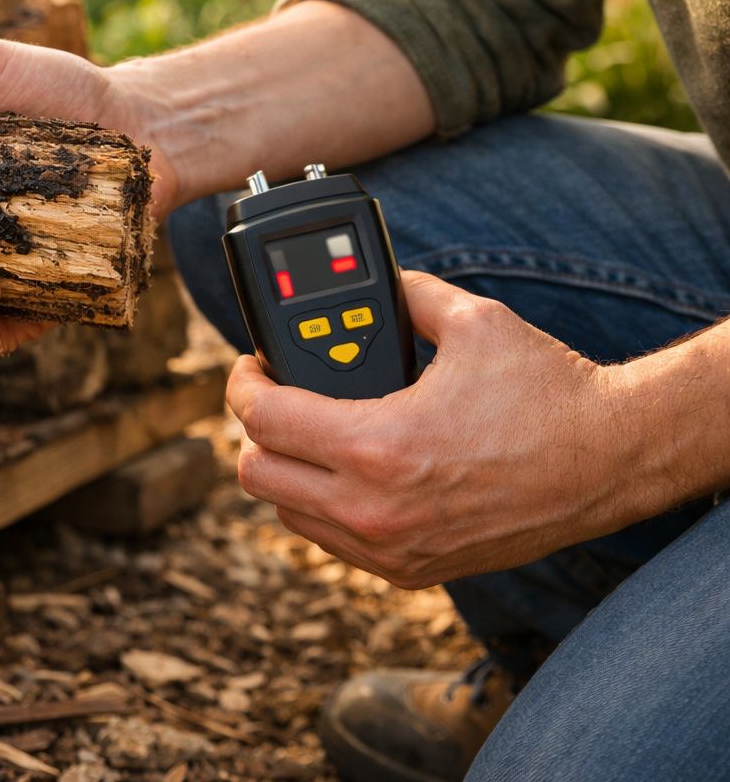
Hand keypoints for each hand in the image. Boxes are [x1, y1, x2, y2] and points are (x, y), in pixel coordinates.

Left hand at [226, 271, 647, 588]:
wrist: (613, 459)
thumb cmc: (548, 392)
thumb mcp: (473, 320)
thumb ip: (407, 295)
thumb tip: (373, 286)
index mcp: (379, 447)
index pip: (261, 421)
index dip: (243, 384)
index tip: (252, 367)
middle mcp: (376, 510)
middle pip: (256, 474)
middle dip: (255, 429)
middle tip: (274, 397)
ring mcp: (393, 549)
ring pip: (287, 512)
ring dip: (284, 469)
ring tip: (307, 431)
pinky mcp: (413, 571)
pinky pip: (330, 542)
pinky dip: (320, 506)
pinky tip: (341, 471)